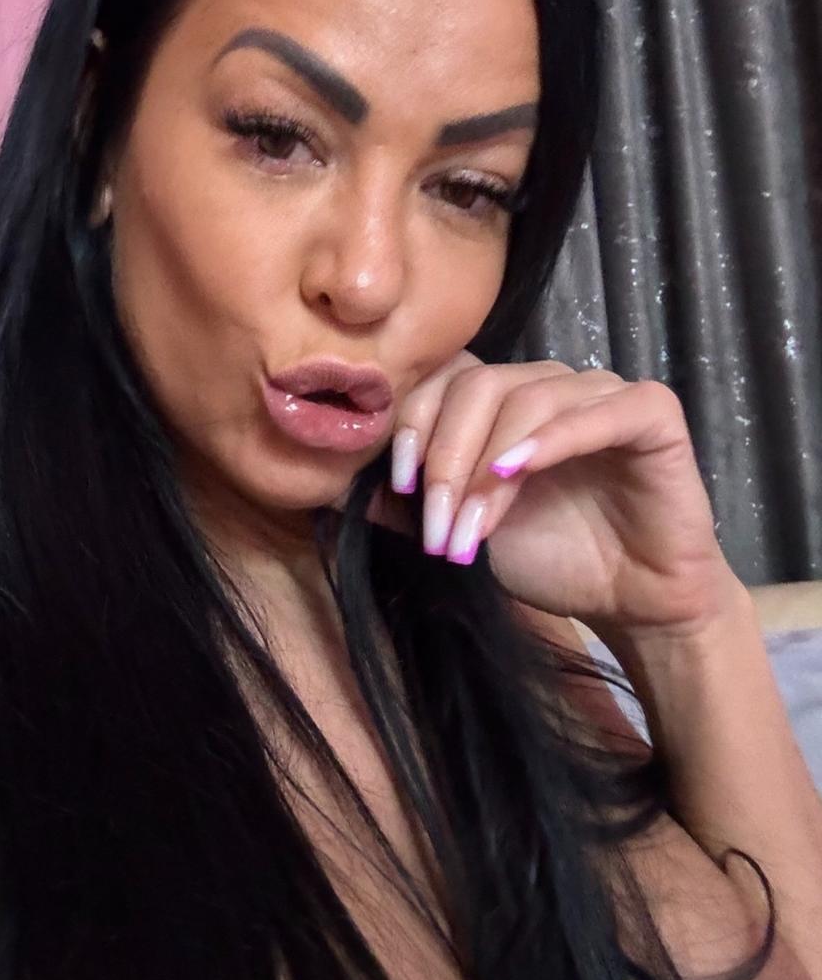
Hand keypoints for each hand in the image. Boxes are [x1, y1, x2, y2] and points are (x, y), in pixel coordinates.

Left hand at [351, 348, 745, 644]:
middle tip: (435, 524)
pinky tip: (515, 472)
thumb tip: (328, 487)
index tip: (395, 484)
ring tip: (472, 527)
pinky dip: (550, 437)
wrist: (632, 603)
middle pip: (479, 384)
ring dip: (488, 464)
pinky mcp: (651, 414)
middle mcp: (550, 384)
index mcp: (504, 400)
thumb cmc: (552, 559)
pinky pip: (600, 409)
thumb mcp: (462, 530)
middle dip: (445, 456)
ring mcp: (602, 393)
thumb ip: (404, 504)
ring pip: (528, 397)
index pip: (446, 377)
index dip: (413, 421)